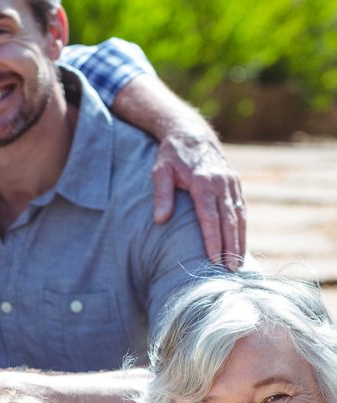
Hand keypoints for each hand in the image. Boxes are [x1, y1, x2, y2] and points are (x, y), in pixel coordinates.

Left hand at [152, 132, 244, 268]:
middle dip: (230, 246)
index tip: (213, 259)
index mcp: (203, 181)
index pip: (209, 216)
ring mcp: (231, 182)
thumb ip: (161, 195)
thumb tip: (160, 220)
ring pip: (239, 216)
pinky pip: (241, 209)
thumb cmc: (171, 155)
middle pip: (229, 220)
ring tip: (238, 264)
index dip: (212, 239)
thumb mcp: (160, 171)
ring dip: (240, 240)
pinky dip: (242, 228)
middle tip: (230, 270)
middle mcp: (221, 182)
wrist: (191, 132)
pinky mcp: (235, 183)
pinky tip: (240, 245)